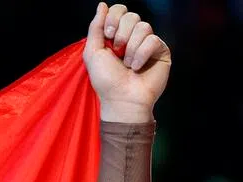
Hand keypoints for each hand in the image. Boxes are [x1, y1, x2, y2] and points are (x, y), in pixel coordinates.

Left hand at [84, 3, 170, 122]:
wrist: (122, 99)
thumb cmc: (106, 80)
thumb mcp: (93, 53)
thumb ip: (96, 28)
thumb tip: (102, 4)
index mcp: (116, 35)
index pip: (119, 10)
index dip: (114, 18)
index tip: (108, 36)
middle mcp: (132, 36)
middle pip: (132, 16)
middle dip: (121, 34)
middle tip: (117, 52)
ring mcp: (148, 43)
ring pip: (143, 27)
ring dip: (130, 48)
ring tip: (127, 65)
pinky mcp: (161, 50)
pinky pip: (153, 40)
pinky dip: (141, 54)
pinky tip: (138, 67)